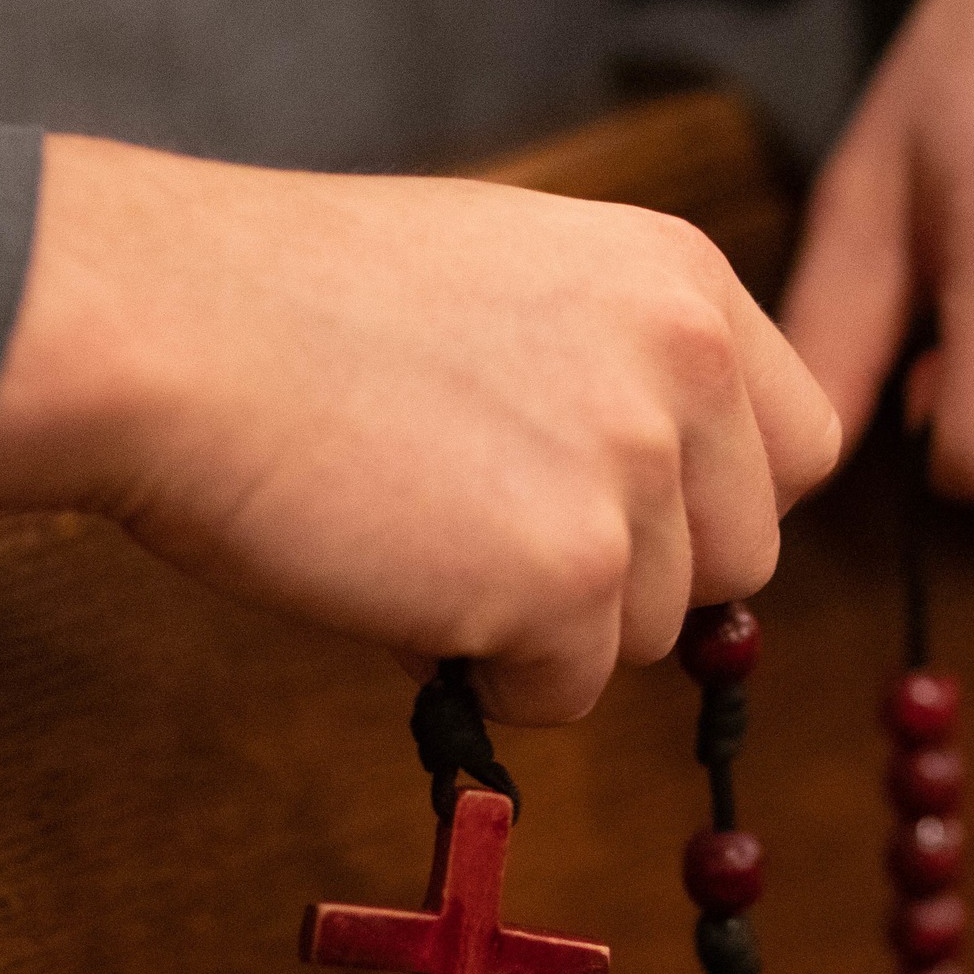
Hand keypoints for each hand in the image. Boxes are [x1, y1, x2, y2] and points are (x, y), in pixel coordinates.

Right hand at [0, 136, 839, 722]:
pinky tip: (399, 584)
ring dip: (548, 626)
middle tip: (495, 530)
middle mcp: (689, 366)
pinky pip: (566, 695)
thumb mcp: (515, 281)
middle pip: (742, 559)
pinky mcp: (570, 577)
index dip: (714, 501)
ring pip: (652, 636)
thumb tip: (675, 511)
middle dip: (633, 577)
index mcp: (684, 278)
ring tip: (423, 535)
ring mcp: (635, 473)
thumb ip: (623, 371)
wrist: (170, 327)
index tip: (629, 511)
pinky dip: (485, 675)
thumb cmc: (301, 304)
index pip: (803, 444)